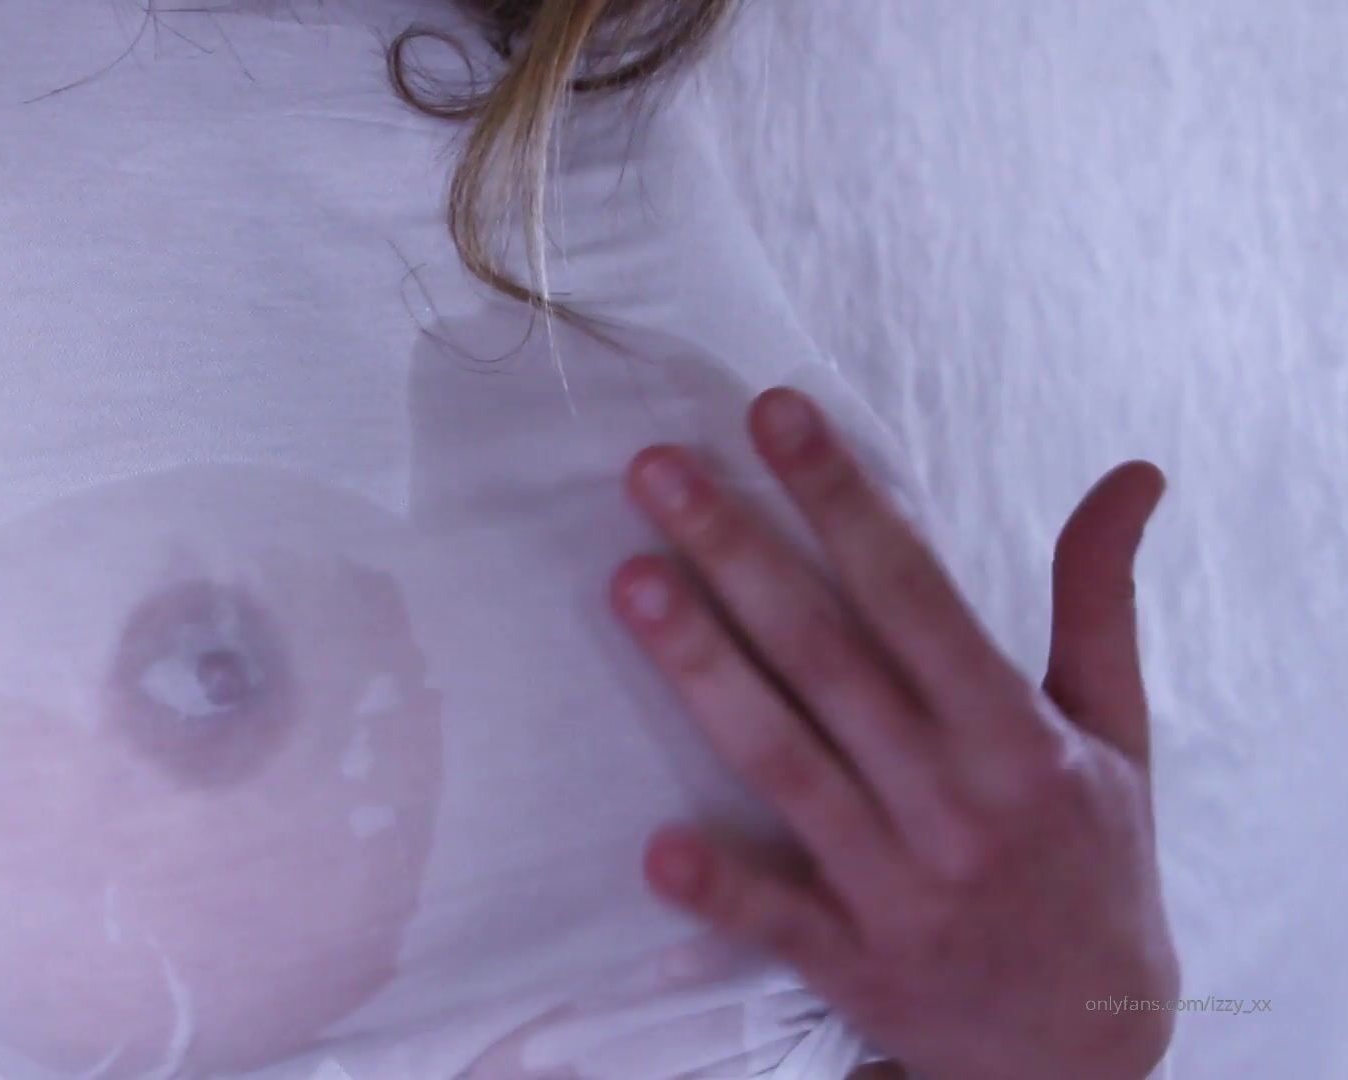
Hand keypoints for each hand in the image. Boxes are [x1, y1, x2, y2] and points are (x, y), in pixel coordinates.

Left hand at [607, 388, 1178, 1079]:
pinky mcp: (852, 962)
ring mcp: (898, 886)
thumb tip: (1131, 474)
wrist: (1083, 1048)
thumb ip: (1099, 602)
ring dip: (703, 671)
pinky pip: (778, 920)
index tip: (772, 413)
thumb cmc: (1091, 863)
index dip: (842, 499)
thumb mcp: (1117, 733)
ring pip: (786, 761)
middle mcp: (956, 803)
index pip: (916, 593)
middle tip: (655, 471)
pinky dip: (722, 889)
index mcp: (1018, 736)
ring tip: (629, 581)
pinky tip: (657, 848)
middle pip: (829, 657)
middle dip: (740, 554)